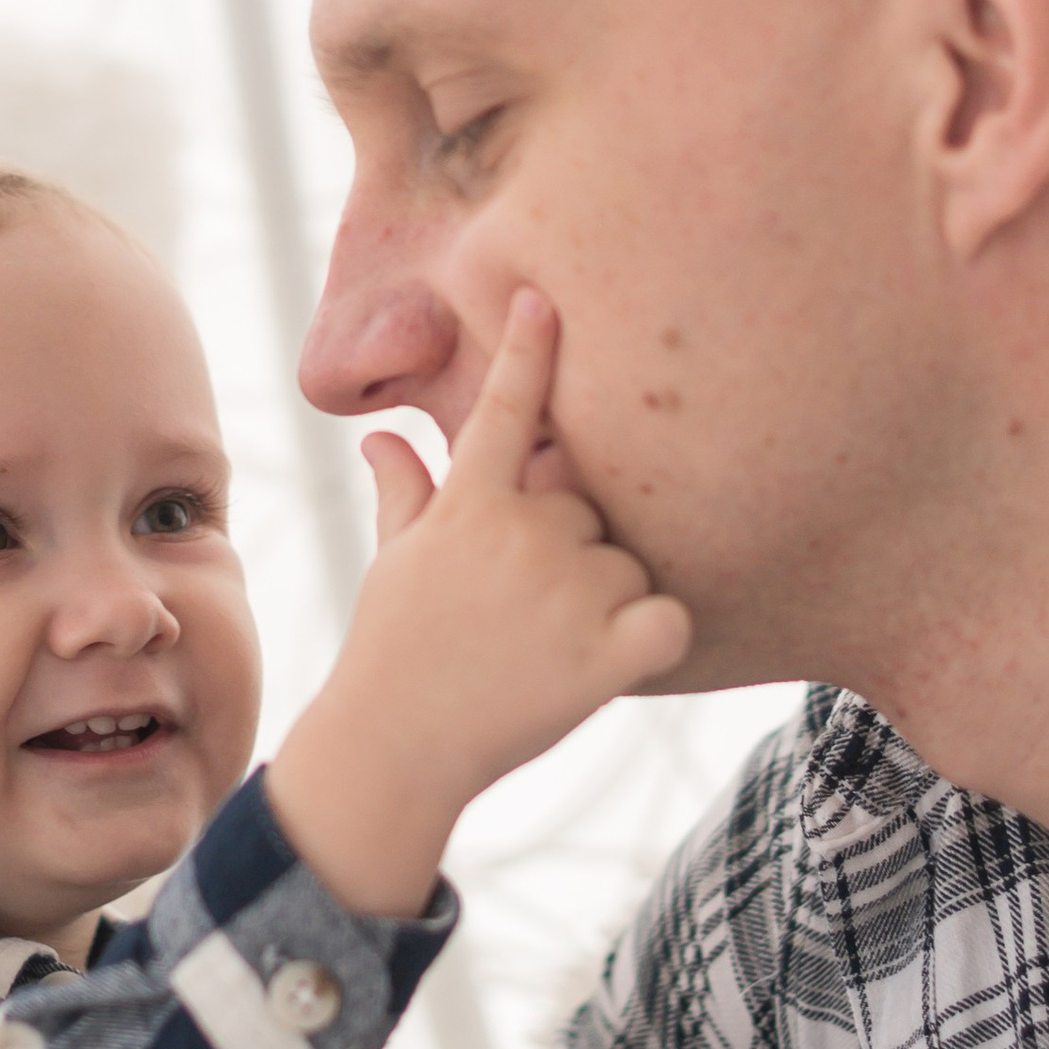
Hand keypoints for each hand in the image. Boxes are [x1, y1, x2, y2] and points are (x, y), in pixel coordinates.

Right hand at [267, 291, 691, 916]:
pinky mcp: (606, 655)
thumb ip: (404, 488)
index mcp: (470, 504)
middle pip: (590, 508)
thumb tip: (379, 433)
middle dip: (572, 549)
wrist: (394, 748)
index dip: (528, 350)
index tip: (544, 300)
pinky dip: (657, 638)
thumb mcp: (394, 559)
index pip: (508, 409)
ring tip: (546, 648)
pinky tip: (617, 661)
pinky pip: (669, 619)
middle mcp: (523, 535)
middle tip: (520, 610)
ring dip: (608, 602)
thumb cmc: (393, 648)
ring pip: (631, 566)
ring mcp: (567, 593)